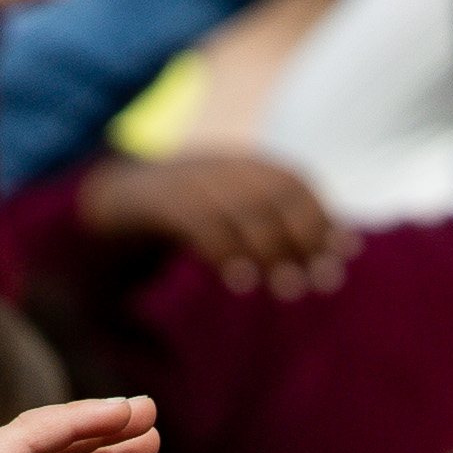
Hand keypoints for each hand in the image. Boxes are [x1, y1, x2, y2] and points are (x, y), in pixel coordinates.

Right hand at [78, 149, 353, 296]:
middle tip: (319, 281)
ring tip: (287, 287)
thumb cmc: (177, 214)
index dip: (322, 215)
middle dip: (302, 237)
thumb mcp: (224, 211)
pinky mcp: (157, 199)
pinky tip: (240, 281)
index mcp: (238, 164)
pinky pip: (198, 223)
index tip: (346, 252)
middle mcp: (218, 165)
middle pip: (274, 196)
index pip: (293, 182)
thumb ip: (269, 225)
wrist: (107, 197)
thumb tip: (332, 252)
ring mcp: (187, 178)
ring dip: (269, 250)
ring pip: (242, 210)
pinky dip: (223, 252)